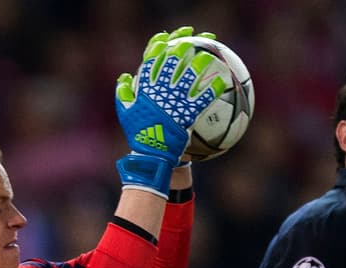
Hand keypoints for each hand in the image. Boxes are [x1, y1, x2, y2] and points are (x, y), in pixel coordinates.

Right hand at [115, 26, 226, 195]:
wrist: (151, 154)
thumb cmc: (138, 134)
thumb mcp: (125, 112)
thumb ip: (123, 92)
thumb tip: (124, 76)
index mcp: (145, 87)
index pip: (151, 59)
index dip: (158, 45)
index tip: (165, 36)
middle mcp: (161, 90)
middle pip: (173, 61)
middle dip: (183, 46)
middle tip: (193, 38)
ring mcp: (175, 101)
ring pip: (189, 76)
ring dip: (201, 62)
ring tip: (212, 53)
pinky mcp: (187, 113)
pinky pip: (203, 99)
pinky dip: (212, 89)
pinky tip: (222, 82)